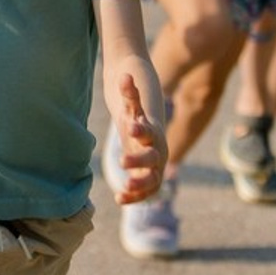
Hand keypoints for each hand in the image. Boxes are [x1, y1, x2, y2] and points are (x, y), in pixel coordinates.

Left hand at [110, 73, 166, 205]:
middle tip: (122, 161)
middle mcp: (157, 151)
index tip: (131, 127)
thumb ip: (129, 92)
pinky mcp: (148, 179)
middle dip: (138, 161)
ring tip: (124, 188)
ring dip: (139, 184)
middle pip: (152, 158)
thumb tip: (124, 75)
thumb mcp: (131, 106)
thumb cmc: (137, 119)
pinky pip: (144, 191)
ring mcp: (154, 167)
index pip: (149, 131)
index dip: (141, 130)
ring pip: (152, 179)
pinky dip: (134, 196)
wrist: (147, 135)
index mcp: (152, 132)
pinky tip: (118, 199)